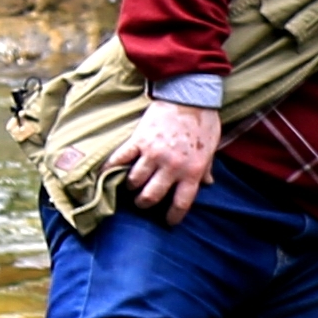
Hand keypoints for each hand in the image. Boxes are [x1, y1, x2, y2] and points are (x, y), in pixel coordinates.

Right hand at [111, 97, 221, 221]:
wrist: (190, 95)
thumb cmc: (204, 122)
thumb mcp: (211, 148)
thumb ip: (207, 168)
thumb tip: (208, 184)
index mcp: (192, 171)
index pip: (181, 204)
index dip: (173, 217)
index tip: (168, 222)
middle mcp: (172, 167)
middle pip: (151, 196)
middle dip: (144, 203)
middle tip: (142, 202)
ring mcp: (154, 154)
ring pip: (134, 181)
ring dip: (130, 186)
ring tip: (131, 185)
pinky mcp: (139, 140)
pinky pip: (120, 159)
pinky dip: (111, 168)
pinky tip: (106, 173)